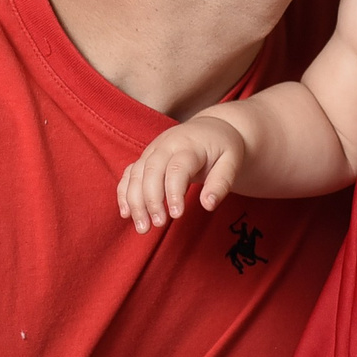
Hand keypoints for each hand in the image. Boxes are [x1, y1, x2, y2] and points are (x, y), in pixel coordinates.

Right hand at [117, 116, 245, 232]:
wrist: (212, 128)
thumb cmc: (223, 147)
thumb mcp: (232, 162)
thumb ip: (222, 183)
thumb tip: (208, 205)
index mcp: (189, 145)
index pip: (177, 169)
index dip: (173, 193)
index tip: (176, 215)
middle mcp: (166, 145)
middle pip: (151, 171)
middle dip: (151, 200)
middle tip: (158, 225)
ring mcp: (152, 151)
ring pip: (136, 174)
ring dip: (135, 202)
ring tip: (143, 228)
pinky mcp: (145, 158)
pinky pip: (129, 174)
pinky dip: (124, 193)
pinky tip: (126, 214)